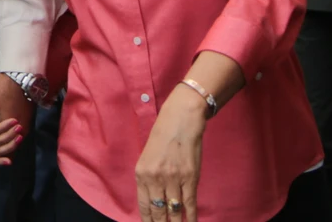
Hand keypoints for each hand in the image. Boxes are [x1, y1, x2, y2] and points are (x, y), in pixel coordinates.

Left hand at [134, 89, 207, 221]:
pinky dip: (190, 217)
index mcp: (141, 173)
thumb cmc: (163, 136)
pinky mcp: (190, 178)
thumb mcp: (148, 157)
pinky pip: (189, 204)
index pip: (144, 206)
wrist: (181, 120)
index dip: (148, 221)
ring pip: (174, 210)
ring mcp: (173, 179)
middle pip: (158, 211)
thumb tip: (154, 200)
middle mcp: (155, 178)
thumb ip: (149, 178)